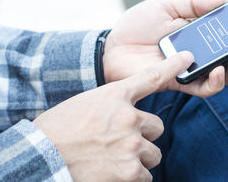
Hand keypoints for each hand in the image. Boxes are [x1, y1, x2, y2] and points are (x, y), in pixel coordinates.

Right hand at [34, 51, 193, 181]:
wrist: (41, 156)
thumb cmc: (60, 128)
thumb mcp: (88, 103)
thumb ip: (114, 104)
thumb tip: (132, 113)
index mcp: (115, 96)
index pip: (152, 77)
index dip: (173, 66)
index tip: (187, 58)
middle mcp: (128, 117)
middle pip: (157, 127)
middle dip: (144, 136)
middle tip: (122, 141)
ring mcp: (130, 144)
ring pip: (154, 153)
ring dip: (139, 157)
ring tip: (115, 158)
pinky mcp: (129, 171)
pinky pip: (146, 175)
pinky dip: (133, 176)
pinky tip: (113, 172)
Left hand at [104, 0, 227, 96]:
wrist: (111, 46)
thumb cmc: (137, 25)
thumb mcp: (166, 6)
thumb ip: (193, 4)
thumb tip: (223, 1)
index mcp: (199, 36)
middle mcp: (198, 56)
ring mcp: (189, 71)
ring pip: (222, 77)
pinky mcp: (177, 83)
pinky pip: (201, 88)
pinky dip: (213, 82)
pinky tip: (217, 71)